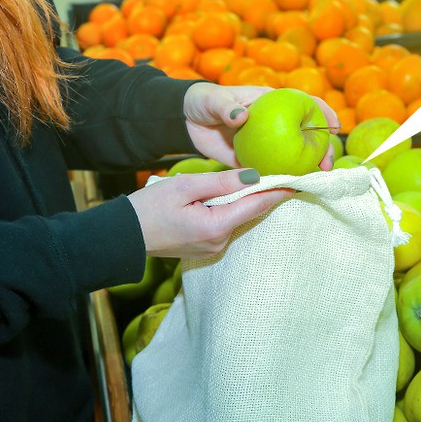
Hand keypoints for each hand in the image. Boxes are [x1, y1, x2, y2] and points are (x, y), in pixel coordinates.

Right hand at [127, 168, 291, 257]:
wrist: (122, 237)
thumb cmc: (148, 208)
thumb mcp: (184, 186)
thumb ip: (221, 181)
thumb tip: (253, 175)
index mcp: (215, 226)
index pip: (256, 206)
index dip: (278, 192)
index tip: (298, 180)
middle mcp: (219, 241)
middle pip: (249, 213)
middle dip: (264, 194)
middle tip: (283, 173)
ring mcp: (212, 247)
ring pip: (237, 218)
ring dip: (245, 201)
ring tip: (261, 180)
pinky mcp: (204, 247)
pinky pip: (225, 225)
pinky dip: (230, 210)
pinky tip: (231, 196)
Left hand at [183, 82, 339, 170]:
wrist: (186, 120)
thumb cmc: (204, 101)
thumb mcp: (212, 100)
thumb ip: (225, 107)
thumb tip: (241, 116)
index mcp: (273, 102)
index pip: (307, 104)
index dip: (325, 114)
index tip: (334, 128)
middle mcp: (277, 123)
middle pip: (308, 134)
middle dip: (322, 149)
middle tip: (324, 166)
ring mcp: (268, 144)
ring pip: (294, 156)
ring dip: (307, 169)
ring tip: (312, 181)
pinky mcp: (253, 161)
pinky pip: (271, 172)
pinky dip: (281, 181)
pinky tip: (287, 191)